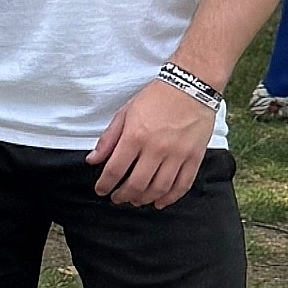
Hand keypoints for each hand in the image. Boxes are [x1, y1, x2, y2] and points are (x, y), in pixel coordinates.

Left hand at [92, 76, 217, 206]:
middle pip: (136, 184)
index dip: (105, 185)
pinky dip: (170, 198)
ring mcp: (177, 154)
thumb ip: (108, 139)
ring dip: (144, 199)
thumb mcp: (125, 113)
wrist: (191, 86)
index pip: (115, 170)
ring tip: (136, 200)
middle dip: (123, 196)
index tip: (101, 190)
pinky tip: (159, 201)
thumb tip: (93, 160)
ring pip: (158, 189)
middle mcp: (156, 148)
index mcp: (135, 136)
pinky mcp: (194, 157)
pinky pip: (182, 185)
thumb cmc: (156, 98)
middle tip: (118, 198)